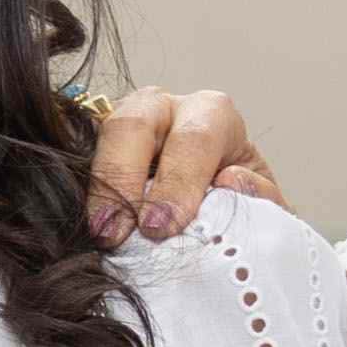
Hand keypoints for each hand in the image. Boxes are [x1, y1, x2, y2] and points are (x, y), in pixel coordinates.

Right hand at [85, 87, 282, 242]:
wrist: (218, 224)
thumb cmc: (243, 212)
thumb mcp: (266, 210)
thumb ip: (263, 200)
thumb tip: (231, 182)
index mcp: (212, 116)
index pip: (195, 138)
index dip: (178, 181)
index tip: (163, 227)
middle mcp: (164, 110)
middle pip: (135, 123)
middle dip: (124, 177)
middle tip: (117, 233)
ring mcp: (124, 128)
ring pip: (101, 135)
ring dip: (98, 186)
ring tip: (99, 235)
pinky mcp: (96, 152)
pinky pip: (80, 159)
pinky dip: (81, 192)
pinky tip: (84, 229)